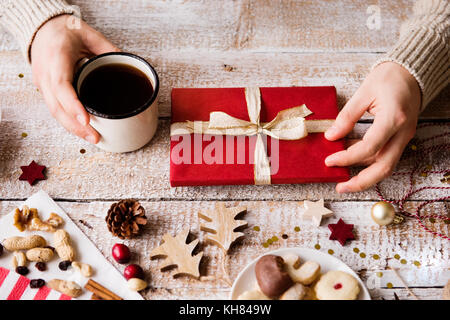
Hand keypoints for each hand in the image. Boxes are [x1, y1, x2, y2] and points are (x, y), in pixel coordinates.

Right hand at [31, 14, 118, 143]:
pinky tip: (82, 129)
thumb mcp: (90, 34)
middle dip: (76, 126)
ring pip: (54, 111)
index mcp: (56, 57)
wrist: (42, 28)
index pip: (62, 85)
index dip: (73, 105)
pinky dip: (68, 121)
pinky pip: (55, 108)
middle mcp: (45, 73)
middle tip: (96, 138)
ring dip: (72, 128)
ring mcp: (43, 83)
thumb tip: (131, 65)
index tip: (87, 119)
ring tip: (92, 138)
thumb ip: (110, 50)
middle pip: (56, 106)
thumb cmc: (65, 29)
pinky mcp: (45, 89)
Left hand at [324, 62, 420, 192]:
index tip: (329, 160)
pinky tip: (350, 156)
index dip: (347, 157)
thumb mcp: (363, 92)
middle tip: (340, 187)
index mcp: (393, 118)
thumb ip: (347, 116)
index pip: (369, 147)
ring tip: (340, 171)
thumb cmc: (389, 77)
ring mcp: (404, 137)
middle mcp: (403, 132)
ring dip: (363, 173)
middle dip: (361, 182)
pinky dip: (367, 160)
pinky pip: (385, 155)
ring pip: (385, 165)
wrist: (412, 72)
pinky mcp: (401, 138)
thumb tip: (331, 136)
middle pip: (384, 167)